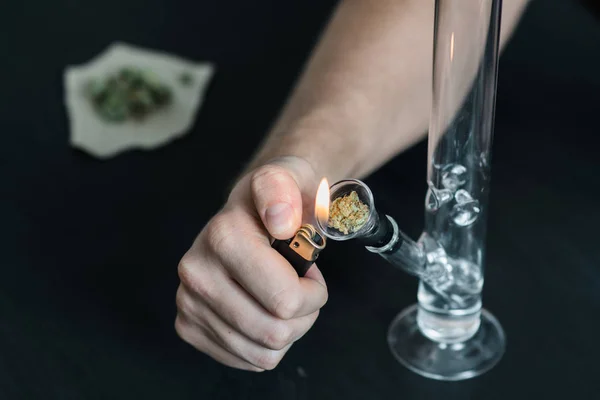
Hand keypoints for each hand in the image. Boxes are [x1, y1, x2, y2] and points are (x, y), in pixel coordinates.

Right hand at [175, 156, 327, 370]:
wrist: (250, 210)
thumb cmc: (278, 201)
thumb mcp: (288, 180)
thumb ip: (284, 190)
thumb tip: (281, 220)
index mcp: (222, 237)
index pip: (285, 300)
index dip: (313, 292)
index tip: (309, 270)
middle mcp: (196, 271)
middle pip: (274, 332)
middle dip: (303, 315)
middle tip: (301, 288)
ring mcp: (188, 301)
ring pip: (262, 353)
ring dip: (287, 330)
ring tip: (283, 297)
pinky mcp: (188, 324)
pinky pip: (245, 359)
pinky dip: (266, 344)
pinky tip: (264, 310)